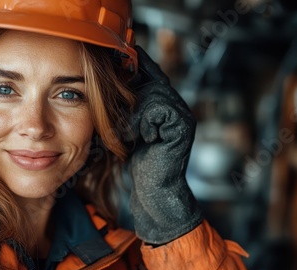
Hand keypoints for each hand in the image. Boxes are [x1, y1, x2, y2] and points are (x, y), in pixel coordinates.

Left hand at [127, 46, 202, 244]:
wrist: (153, 191)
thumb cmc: (138, 163)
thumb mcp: (128, 128)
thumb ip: (128, 106)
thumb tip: (112, 79)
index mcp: (166, 106)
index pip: (153, 75)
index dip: (139, 63)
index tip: (125, 51)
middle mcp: (178, 108)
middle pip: (152, 81)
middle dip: (130, 92)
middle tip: (119, 111)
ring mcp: (183, 117)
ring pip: (154, 94)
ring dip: (134, 113)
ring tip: (128, 133)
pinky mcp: (183, 128)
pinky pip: (158, 109)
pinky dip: (143, 122)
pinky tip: (141, 139)